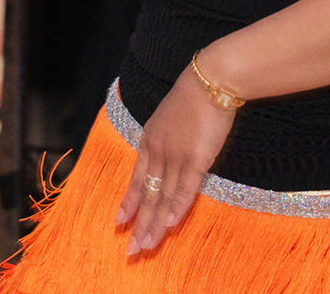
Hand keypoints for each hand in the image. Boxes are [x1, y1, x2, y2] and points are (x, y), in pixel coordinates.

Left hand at [116, 60, 236, 255]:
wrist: (210, 80)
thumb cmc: (195, 96)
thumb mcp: (172, 118)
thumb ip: (169, 140)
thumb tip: (171, 157)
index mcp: (150, 140)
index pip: (136, 178)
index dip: (128, 202)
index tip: (119, 222)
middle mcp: (159, 152)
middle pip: (147, 194)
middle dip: (139, 223)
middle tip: (132, 249)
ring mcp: (176, 156)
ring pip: (163, 197)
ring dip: (155, 224)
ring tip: (147, 246)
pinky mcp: (197, 158)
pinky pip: (185, 189)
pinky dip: (177, 208)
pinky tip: (170, 224)